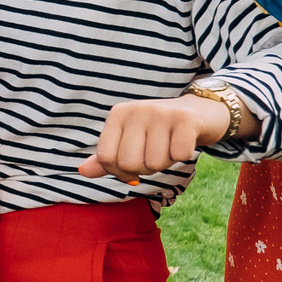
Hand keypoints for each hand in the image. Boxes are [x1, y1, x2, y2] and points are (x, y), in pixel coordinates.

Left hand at [78, 94, 228, 181]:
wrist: (199, 112)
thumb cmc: (159, 132)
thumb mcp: (129, 140)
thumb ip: (107, 157)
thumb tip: (82, 171)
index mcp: (118, 114)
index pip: (106, 158)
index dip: (119, 172)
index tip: (133, 165)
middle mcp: (137, 109)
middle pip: (128, 163)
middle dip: (144, 169)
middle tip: (155, 153)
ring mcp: (161, 112)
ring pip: (154, 163)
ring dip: (165, 162)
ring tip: (169, 145)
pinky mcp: (185, 119)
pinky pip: (178, 156)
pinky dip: (183, 155)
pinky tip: (184, 141)